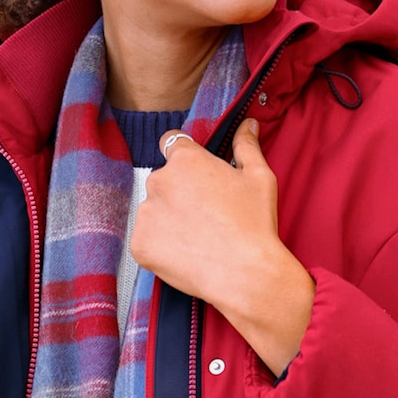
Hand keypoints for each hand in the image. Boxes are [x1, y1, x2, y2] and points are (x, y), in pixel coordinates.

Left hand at [130, 118, 313, 374]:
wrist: (244, 274)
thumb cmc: (254, 223)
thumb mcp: (259, 177)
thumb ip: (247, 146)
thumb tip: (247, 124)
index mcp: (184, 159)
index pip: (172, 143)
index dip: (185, 159)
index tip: (197, 176)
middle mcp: (158, 180)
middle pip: (164, 181)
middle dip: (180, 193)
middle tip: (207, 215)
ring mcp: (145, 214)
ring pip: (154, 211)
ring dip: (169, 220)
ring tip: (198, 238)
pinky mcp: (139, 245)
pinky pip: (147, 240)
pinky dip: (162, 247)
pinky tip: (187, 254)